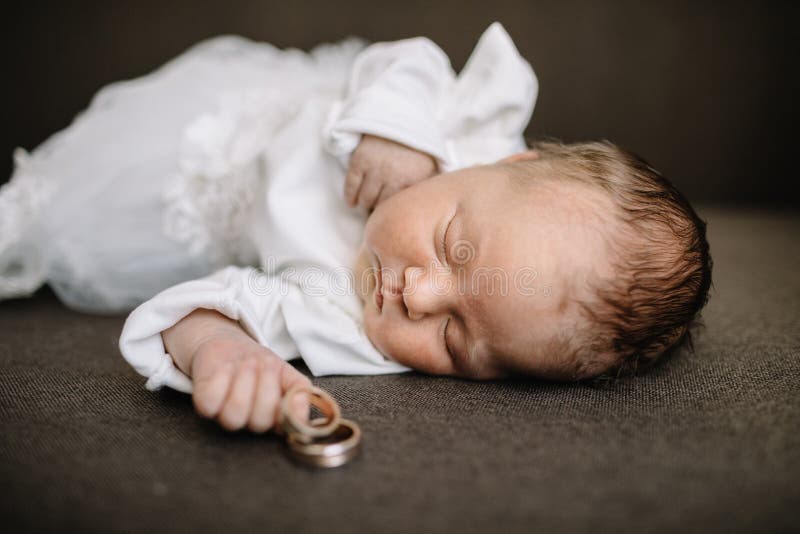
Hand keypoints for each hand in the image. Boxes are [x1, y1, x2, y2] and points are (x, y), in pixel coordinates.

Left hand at [189, 334, 311, 432]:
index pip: (286, 429)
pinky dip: (221, 380)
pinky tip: (227, 368)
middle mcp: (250, 423)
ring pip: (234, 416)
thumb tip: (304, 404)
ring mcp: (225, 416)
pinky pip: (211, 402)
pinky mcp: (205, 405)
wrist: (229, 346)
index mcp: (274, 420)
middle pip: (260, 422)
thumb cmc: (261, 364)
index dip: (290, 412)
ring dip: (245, 382)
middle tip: (265, 362)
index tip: (290, 388)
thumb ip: (300, 390)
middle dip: (266, 387)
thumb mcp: (287, 373)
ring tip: (248, 361)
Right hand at [344, 134, 437, 211]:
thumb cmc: (416, 151)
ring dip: (366, 204)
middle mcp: (393, 175)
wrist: (399, 119)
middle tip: (381, 213)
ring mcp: (374, 167)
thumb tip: (431, 213)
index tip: (396, 217)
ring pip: (366, 200)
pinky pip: (351, 187)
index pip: (402, 208)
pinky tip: (353, 202)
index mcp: (413, 179)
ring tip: (369, 205)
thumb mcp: (430, 168)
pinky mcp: (359, 160)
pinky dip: (350, 198)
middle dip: (381, 211)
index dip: (397, 215)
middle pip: (382, 206)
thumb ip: (428, 190)